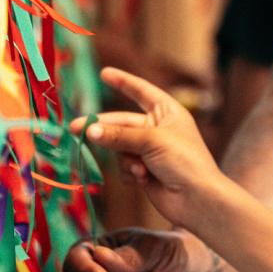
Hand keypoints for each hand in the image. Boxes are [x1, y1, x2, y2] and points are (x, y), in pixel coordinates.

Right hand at [74, 66, 223, 227]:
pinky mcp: (143, 171)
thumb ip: (118, 135)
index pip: (142, 91)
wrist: (196, 199)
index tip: (104, 73)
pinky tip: (143, 180)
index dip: (123, 82)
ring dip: (126, 158)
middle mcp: (158, 129)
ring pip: (119, 147)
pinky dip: (130, 173)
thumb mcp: (151, 141)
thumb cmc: (183, 161)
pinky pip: (123, 166)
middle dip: (103, 128)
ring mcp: (150, 151)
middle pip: (122, 123)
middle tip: (76, 129)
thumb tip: (89, 130)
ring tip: (140, 168)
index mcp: (168, 112)